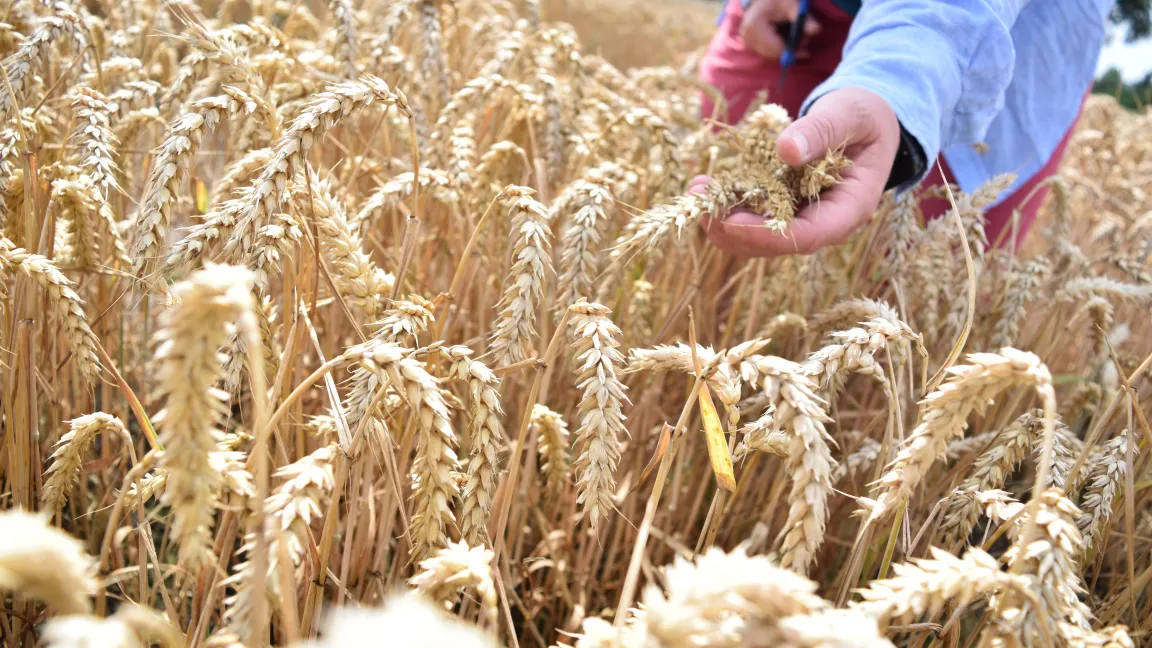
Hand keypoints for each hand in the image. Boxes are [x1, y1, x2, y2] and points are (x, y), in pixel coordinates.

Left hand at [700, 87, 900, 256]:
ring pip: (758, 236)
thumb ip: (821, 130)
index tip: (731, 221)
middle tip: (698, 203)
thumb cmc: (864, 114)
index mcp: (850, 208)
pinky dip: (728, 204)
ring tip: (696, 190)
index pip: (808, 236)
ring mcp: (803, 218)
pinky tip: (704, 185)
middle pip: (775, 243)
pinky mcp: (785, 208)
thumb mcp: (849, 113)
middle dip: (733, 228)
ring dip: (722, 219)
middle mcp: (825, 222)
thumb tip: (786, 150)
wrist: (865, 120)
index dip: (767, 234)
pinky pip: (754, 216)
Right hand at [739, 0, 820, 59]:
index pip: (775, 49)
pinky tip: (784, 35)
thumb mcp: (794, 5)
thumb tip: (815, 30)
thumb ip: (805, 19)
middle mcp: (747, 36)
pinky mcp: (748, 43)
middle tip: (804, 41)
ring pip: (771, 54)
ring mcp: (746, 41)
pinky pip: (767, 51)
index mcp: (755, 26)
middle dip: (790, 50)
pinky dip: (778, 46)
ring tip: (795, 34)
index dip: (792, 53)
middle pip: (773, 54)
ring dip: (785, 49)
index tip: (806, 53)